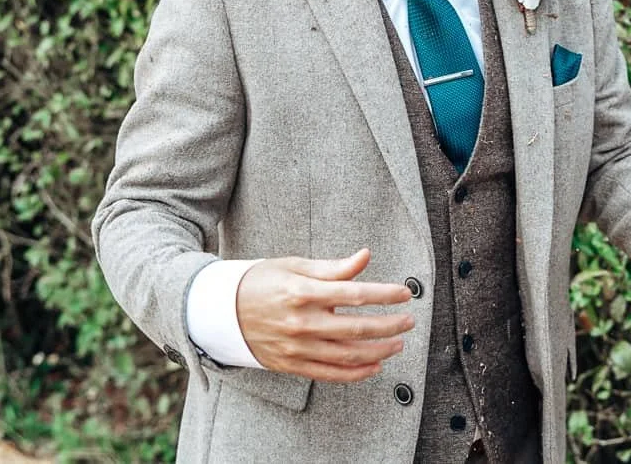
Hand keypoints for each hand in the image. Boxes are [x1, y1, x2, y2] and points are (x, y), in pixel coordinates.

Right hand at [235, 247, 414, 381]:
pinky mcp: (292, 365)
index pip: (355, 294)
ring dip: (379, 351)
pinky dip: (356, 373)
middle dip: (389, 325)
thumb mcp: (293, 266)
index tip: (405, 294)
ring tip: (397, 344)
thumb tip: (365, 257)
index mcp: (303, 292)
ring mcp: (298, 347)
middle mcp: (302, 322)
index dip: (385, 295)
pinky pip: (331, 374)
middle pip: (358, 328)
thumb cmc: (260, 282)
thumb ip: (332, 267)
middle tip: (408, 321)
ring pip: (349, 355)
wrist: (221, 311)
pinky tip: (374, 366)